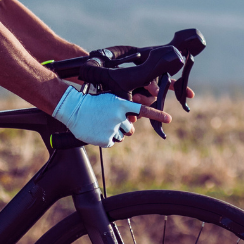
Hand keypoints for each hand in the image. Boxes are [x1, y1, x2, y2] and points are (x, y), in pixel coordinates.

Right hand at [53, 86, 171, 146]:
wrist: (74, 108)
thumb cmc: (92, 103)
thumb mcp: (110, 101)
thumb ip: (123, 110)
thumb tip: (132, 123)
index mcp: (122, 104)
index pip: (143, 110)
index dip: (157, 115)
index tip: (169, 119)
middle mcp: (119, 116)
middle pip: (130, 128)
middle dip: (122, 127)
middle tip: (108, 120)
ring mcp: (113, 128)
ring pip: (121, 136)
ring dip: (113, 132)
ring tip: (100, 124)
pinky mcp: (105, 139)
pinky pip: (111, 142)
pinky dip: (105, 139)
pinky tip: (96, 131)